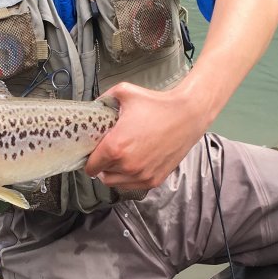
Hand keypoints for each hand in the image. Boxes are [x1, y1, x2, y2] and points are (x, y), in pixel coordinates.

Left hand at [83, 81, 210, 190]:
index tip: (93, 152)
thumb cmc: (157, 104)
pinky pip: (133, 186)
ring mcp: (142, 175)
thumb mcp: (124, 92)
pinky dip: (129, 178)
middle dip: (102, 165)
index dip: (89, 159)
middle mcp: (127, 166)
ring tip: (121, 158)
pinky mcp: (155, 180)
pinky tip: (133, 163)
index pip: (91, 166)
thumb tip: (92, 107)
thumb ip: (102, 100)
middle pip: (102, 175)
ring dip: (114, 173)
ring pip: (116, 183)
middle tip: (108, 152)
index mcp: (115, 147)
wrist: (187, 115)